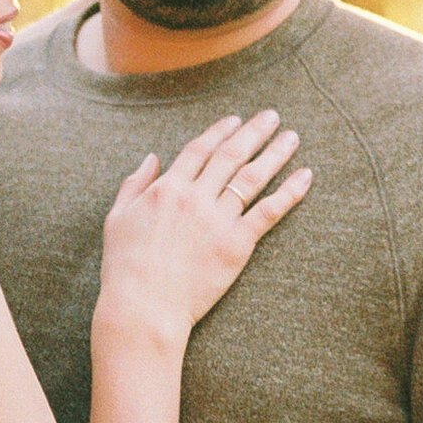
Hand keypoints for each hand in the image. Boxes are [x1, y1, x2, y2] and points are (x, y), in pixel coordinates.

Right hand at [97, 109, 309, 344]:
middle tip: (272, 116)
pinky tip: (305, 176)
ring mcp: (218, 219)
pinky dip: (290, 192)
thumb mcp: (117, 217)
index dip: (220, 131)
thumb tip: (151, 157)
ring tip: (292, 138)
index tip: (236, 119)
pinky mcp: (237, 244)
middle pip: (231, 155)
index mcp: (167, 188)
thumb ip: (134, 183)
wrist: (143, 306)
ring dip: (276, 153)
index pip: (200, 149)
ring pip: (253, 177)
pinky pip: (269, 212)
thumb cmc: (124, 267)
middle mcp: (195, 197)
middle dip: (254, 132)